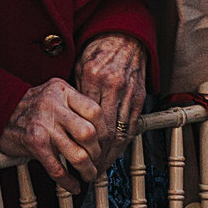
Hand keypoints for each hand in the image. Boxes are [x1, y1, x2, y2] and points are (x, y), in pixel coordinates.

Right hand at [0, 79, 109, 186]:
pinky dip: (68, 182)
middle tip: (98, 159)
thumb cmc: (30, 105)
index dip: (105, 130)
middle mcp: (53, 106)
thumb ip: (74, 103)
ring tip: (89, 174)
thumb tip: (103, 128)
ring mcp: (43, 125)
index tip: (105, 142)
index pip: (95, 110)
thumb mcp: (53, 93)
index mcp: (62, 91)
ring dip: (87, 170)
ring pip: (77, 154)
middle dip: (98, 152)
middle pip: (89, 134)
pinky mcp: (34, 144)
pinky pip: (57, 169)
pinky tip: (74, 186)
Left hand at [73, 35, 147, 167]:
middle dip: (99, 155)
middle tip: (90, 170)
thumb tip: (68, 122)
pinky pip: (133, 125)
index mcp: (93, 78)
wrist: (123, 37)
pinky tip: (116, 152)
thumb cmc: (97, 52)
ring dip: (113, 153)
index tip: (77, 157)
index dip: (84, 143)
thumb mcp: (79, 68)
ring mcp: (129, 92)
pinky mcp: (140, 96)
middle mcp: (113, 87)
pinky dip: (125, 142)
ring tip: (102, 166)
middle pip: (107, 132)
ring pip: (122, 132)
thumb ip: (76, 94)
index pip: (89, 121)